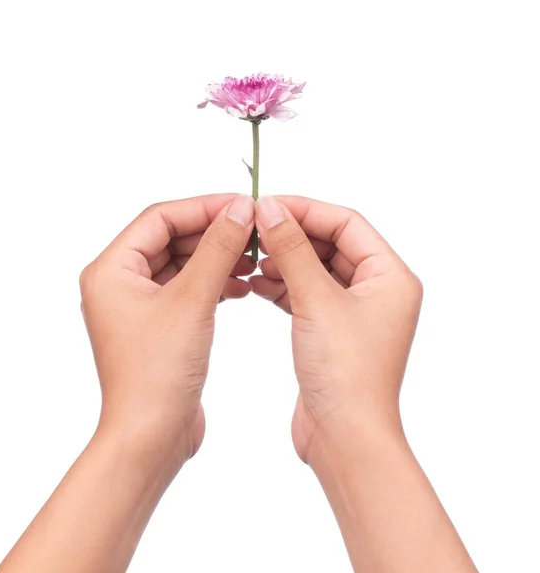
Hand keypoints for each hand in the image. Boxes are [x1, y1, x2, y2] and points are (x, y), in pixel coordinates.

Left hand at [80, 193, 254, 466]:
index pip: (160, 218)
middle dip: (212, 234)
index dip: (202, 207)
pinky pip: (187, 290)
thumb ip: (217, 248)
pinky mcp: (159, 327)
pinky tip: (240, 287)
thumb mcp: (193, 300)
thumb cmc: (157, 373)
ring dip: (216, 259)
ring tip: (251, 260)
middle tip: (251, 231)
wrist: (152, 435)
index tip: (240, 205)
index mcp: (111, 270)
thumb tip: (239, 208)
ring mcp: (139, 307)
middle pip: (171, 239)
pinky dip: (213, 284)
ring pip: (182, 265)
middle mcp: (119, 284)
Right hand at [250, 196, 422, 462]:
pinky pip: (307, 294)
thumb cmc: (345, 375)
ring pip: (316, 269)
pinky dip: (283, 286)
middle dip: (292, 236)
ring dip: (285, 261)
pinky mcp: (332, 332)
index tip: (267, 205)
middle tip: (254, 230)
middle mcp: (377, 291)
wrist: (344, 437)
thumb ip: (292, 250)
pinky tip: (258, 284)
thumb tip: (270, 209)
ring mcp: (354, 313)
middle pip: (331, 244)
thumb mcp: (316, 300)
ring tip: (253, 259)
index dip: (306, 210)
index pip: (346, 223)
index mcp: (390, 277)